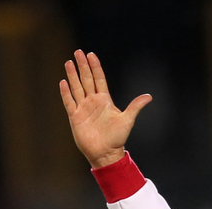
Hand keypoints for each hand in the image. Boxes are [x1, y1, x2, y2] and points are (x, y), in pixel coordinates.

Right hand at [60, 50, 151, 168]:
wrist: (106, 153)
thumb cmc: (117, 138)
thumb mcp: (128, 120)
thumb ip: (135, 106)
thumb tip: (149, 96)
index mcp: (105, 100)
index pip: (99, 79)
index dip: (95, 67)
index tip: (91, 54)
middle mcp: (93, 101)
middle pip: (87, 79)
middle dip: (82, 66)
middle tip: (78, 51)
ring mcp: (83, 108)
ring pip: (76, 88)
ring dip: (73, 75)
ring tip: (69, 62)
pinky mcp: (75, 117)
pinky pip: (69, 102)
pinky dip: (66, 93)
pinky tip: (63, 82)